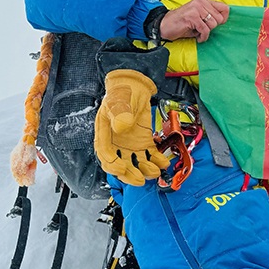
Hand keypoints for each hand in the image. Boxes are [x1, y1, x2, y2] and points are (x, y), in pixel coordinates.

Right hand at [94, 69, 169, 185]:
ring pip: (135, 164)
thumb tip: (121, 127)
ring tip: (155, 170)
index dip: (112, 164)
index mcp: (104, 135)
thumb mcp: (119, 100)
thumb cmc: (122, 94)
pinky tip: (164, 162)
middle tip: (139, 180)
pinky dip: (157, 161)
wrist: (135, 88)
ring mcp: (130, 146)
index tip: (121, 168)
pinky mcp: (144, 144)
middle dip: (129, 175)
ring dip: (145, 170)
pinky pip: (150, 156)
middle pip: (119, 166)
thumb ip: (120, 113)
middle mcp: (116, 144)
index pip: (105, 154)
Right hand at [159, 0, 229, 41]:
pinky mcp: (192, 17)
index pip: (225, 8)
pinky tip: (197, 37)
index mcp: (204, 1)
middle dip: (212, 27)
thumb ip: (210, 15)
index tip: (216, 24)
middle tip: (203, 29)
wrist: (164, 25)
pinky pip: (205, 30)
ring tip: (198, 32)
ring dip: (206, 32)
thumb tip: (223, 20)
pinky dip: (203, 37)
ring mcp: (196, 9)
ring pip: (213, 24)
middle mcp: (201, 2)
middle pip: (220, 18)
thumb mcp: (198, 16)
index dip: (224, 19)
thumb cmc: (182, 22)